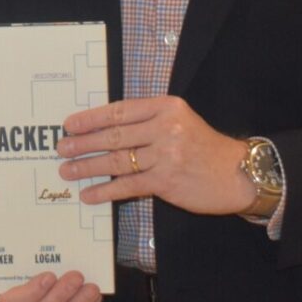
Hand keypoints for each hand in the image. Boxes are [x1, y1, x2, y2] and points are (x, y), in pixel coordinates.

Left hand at [58, 96, 254, 215]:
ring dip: (87, 167)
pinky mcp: (166, 181)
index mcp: (165, 107)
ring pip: (116, 161)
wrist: (239, 173)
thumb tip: (105, 129)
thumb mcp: (180, 120)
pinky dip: (105, 191)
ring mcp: (165, 155)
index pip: (119, 110)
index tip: (69, 124)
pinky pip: (127, 186)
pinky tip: (89, 194)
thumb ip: (147, 121)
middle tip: (61, 149)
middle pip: (114, 135)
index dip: (91, 118)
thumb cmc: (204, 147)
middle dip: (83, 143)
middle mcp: (164, 127)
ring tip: (68, 171)